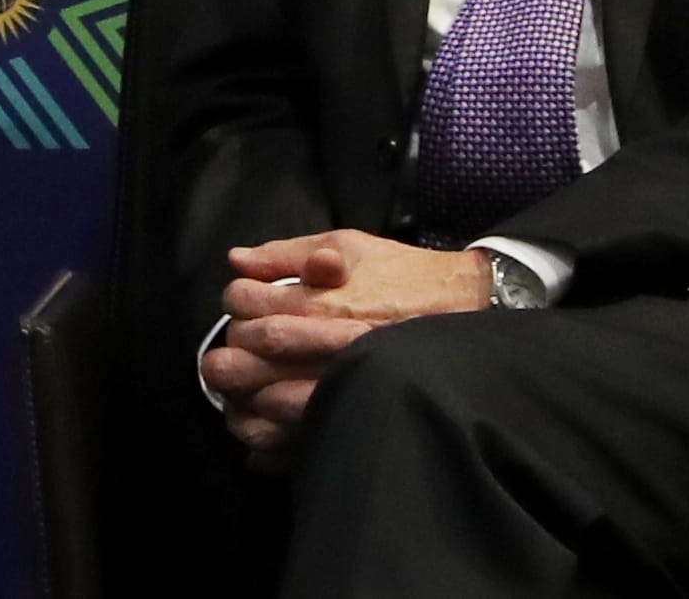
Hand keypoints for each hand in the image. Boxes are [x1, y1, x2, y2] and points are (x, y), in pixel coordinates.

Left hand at [198, 233, 493, 461]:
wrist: (465, 312)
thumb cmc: (404, 274)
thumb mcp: (349, 245)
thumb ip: (287, 251)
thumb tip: (237, 259)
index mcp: (314, 299)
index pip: (245, 303)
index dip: (235, 305)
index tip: (242, 309)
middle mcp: (320, 344)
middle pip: (245, 356)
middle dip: (225, 360)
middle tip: (223, 363)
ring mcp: (335, 384)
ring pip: (261, 405)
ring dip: (241, 403)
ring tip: (239, 401)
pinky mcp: (348, 413)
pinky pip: (293, 440)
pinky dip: (268, 443)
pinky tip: (263, 434)